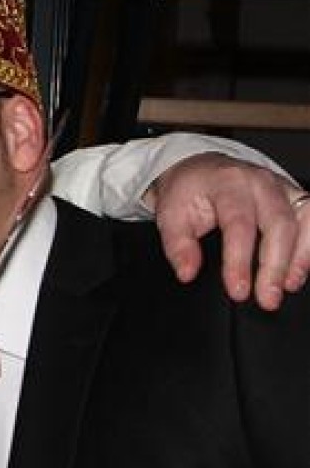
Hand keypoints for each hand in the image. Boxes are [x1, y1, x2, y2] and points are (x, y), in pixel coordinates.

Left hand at [148, 152, 309, 309]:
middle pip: (279, 224)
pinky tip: (298, 271)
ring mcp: (283, 187)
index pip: (239, 225)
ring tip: (287, 286)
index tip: (238, 290)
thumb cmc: (189, 191)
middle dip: (275, 266)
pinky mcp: (295, 196)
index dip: (240, 261)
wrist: (201, 168)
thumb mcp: (171, 214)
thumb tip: (187, 273)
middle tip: (267, 298)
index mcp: (228, 183)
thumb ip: (178, 245)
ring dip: (300, 257)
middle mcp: (261, 182)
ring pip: (305, 220)